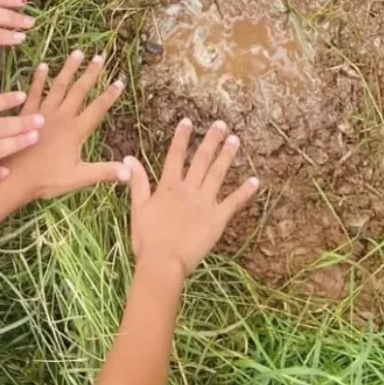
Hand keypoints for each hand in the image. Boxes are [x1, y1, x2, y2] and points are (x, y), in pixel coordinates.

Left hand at [5, 51, 129, 200]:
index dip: (110, 95)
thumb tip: (129, 171)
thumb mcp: (79, 178)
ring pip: (59, 86)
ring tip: (77, 53)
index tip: (120, 81)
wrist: (15, 178)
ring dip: (69, 69)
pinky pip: (34, 92)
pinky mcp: (26, 114)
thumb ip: (104, 171)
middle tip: (100, 57)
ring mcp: (43, 113)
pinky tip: (42, 66)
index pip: (97, 108)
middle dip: (91, 73)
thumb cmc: (47, 180)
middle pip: (79, 90)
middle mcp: (61, 117)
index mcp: (75, 130)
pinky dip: (39, 79)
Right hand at [125, 119, 258, 277]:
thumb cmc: (147, 239)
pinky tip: (255, 181)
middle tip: (221, 124)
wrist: (163, 263)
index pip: (175, 156)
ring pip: (217, 174)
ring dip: (227, 156)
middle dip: (211, 140)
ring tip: (236, 141)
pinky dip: (244, 191)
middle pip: (201, 160)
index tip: (188, 121)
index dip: (181, 138)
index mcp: (168, 187)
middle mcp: (188, 190)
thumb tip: (128, 158)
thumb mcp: (138, 208)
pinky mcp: (217, 219)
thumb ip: (137, 182)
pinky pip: (233, 202)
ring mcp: (205, 203)